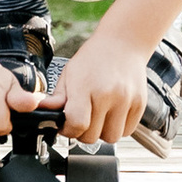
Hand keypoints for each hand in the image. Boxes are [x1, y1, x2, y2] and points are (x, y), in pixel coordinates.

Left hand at [56, 24, 148, 145]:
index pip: (76, 124)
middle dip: (84, 132)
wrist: (123, 43)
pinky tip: (112, 114)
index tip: (67, 125)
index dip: (68, 130)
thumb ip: (57, 98)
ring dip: (102, 132)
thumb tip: (42, 112)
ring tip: (99, 117)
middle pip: (92, 136)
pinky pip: (127, 131)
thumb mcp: (69, 73)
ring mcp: (126, 100)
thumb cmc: (94, 58)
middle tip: (82, 119)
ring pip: (112, 138)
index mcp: (86, 87)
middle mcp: (108, 95)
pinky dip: (118, 127)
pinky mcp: (140, 104)